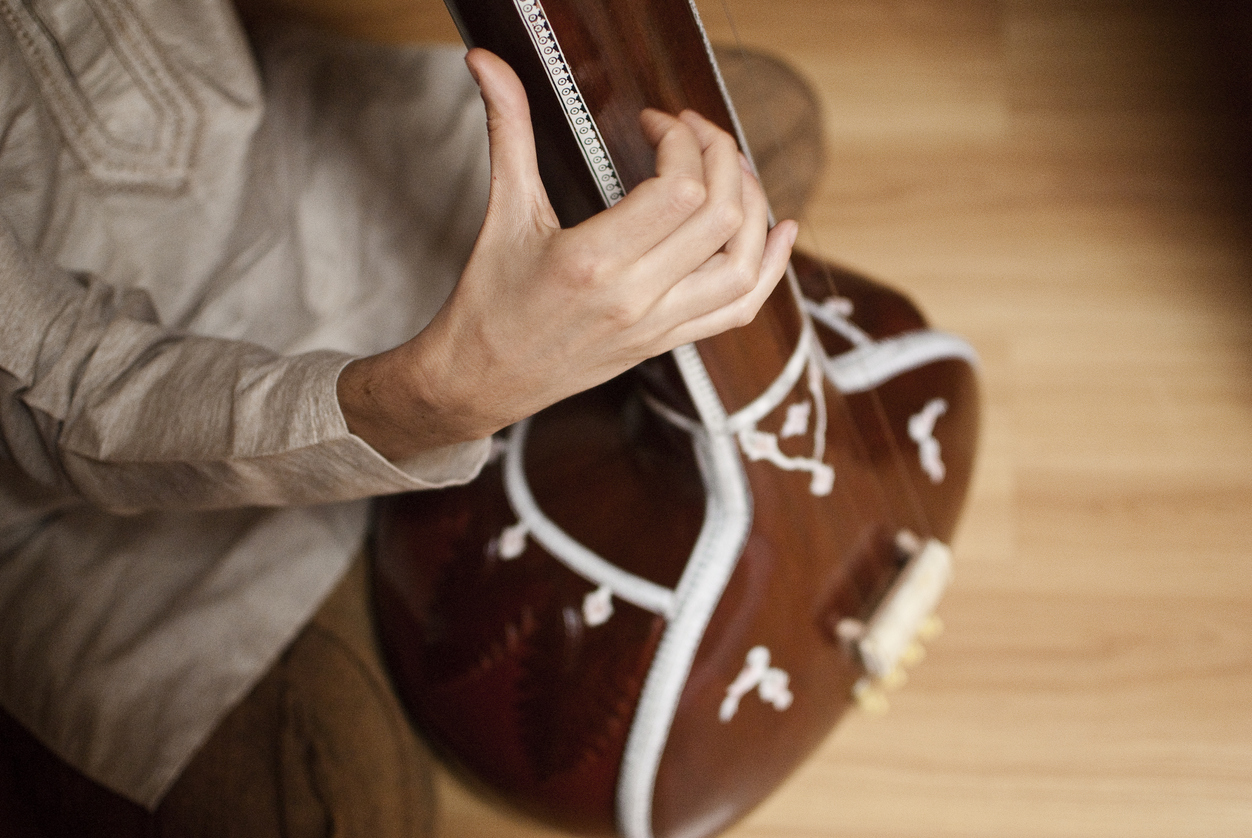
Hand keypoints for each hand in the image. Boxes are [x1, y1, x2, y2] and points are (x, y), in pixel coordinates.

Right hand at [339, 48, 796, 460]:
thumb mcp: (502, 213)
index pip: (678, 190)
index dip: (681, 141)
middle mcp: (634, 298)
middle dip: (721, 157)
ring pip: (742, 264)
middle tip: (695, 133)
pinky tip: (780, 232)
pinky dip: (770, 269)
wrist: (480, 383)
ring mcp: (657, 327)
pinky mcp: (667, 343)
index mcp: (592, 262)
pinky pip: (740, 309)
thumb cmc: (486, 304)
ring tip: (732, 170)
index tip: (656, 123)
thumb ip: (507, 131)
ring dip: (752, 205)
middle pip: (720, 217)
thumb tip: (487, 63)